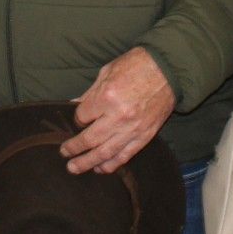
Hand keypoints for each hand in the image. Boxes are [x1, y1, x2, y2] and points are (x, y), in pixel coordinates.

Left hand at [61, 47, 175, 174]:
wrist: (168, 69)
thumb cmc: (136, 65)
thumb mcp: (107, 71)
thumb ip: (90, 93)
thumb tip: (74, 105)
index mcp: (107, 96)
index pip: (82, 116)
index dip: (77, 119)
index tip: (79, 119)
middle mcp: (118, 116)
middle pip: (90, 139)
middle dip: (74, 147)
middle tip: (64, 153)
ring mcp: (132, 128)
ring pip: (105, 152)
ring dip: (87, 162)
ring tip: (74, 168)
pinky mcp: (145, 136)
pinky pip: (125, 155)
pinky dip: (111, 165)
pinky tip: (100, 169)